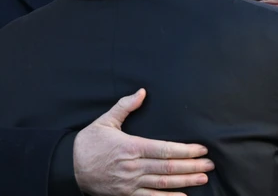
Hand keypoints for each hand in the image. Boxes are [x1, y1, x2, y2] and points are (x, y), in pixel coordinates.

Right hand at [73, 89, 214, 195]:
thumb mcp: (105, 120)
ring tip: (202, 179)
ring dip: (185, 181)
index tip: (201, 149)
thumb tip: (142, 92)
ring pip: (163, 184)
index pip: (164, 149)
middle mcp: (133, 166)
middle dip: (192, 166)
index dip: (185, 150)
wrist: (68, 167)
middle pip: (168, 168)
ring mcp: (130, 183)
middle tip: (209, 164)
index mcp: (130, 147)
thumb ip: (125, 106)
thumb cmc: (88, 142)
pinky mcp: (125, 195)